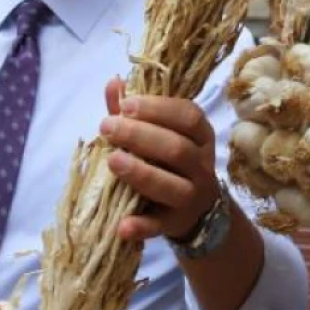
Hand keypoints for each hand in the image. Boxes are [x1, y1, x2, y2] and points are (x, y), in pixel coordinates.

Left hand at [99, 77, 220, 242]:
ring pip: (172, 186)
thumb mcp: (161, 131)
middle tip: (107, 127)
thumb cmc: (170, 160)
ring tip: (111, 160)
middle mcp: (202, 166)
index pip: (188, 116)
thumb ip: (135, 110)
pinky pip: (159, 226)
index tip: (125, 104)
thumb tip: (114, 82)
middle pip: (177, 149)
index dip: (157, 109)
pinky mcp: (175, 223)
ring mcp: (192, 197)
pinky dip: (141, 227)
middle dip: (140, 136)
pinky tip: (122, 226)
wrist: (195, 209)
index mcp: (201, 136)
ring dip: (141, 173)